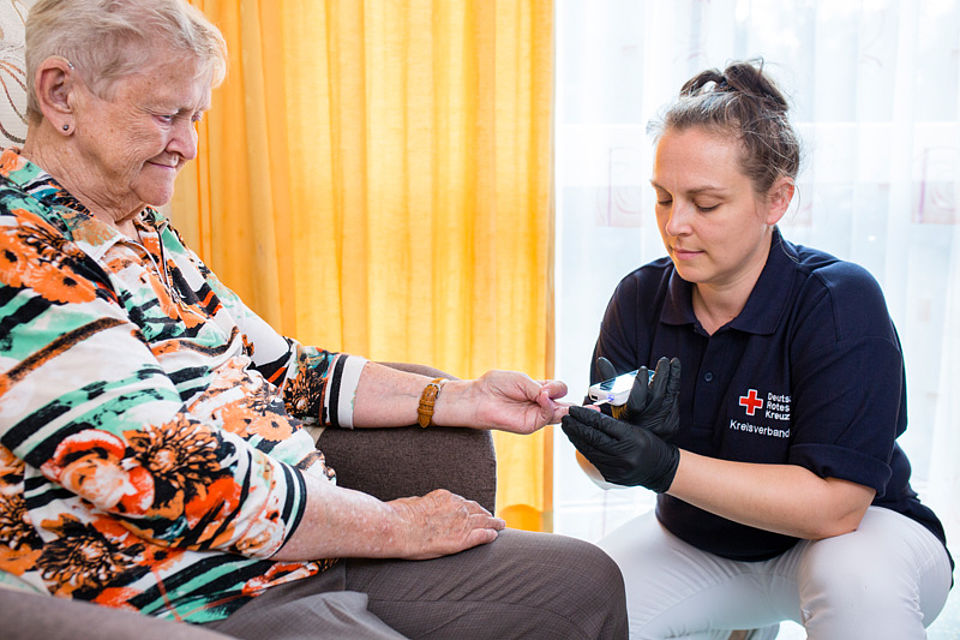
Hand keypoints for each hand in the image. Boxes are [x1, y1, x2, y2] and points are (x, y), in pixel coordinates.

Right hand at [386, 489, 505, 558]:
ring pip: (484, 520)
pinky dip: (490, 534)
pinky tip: (495, 536)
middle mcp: (457, 507)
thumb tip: (419, 505)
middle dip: (484, 513)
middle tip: (492, 517)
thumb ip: (421, 504)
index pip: (462, 502)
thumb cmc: (399, 516)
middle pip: (476, 509)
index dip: (469, 507)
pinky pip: (483, 535)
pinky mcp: (463, 538)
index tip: (473, 510)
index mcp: (444, 497)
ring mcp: (462, 521)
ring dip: (494, 522)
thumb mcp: (411, 503)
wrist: (399, 528)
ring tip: (501, 525)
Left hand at [450, 370, 569, 433]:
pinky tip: (542, 397)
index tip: (554, 387)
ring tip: (551, 397)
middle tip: (588, 406)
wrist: (479, 397)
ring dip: (564, 407)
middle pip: (566, 406)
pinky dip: (548, 407)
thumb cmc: (496, 385)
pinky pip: (547, 417)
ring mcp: (536, 415)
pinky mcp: (530, 425)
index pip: (560, 391)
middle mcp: (540, 404)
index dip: (561, 389)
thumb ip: (540, 389)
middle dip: (579, 408)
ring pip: (560, 414)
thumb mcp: (523, 380)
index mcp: (540, 391)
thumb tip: (552, 397)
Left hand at [561, 407, 678, 491]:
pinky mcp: (611, 477)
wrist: (660, 469)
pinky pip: (593, 460)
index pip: (602, 425)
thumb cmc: (649, 444)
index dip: (585, 416)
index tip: (575, 410)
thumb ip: (613, 424)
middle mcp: (624, 455)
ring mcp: (617, 468)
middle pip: (592, 438)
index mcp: (632, 439)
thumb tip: (589, 415)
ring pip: (589, 450)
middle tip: (566, 417)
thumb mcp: (636, 429)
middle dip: (575, 427)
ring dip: (576, 438)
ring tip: (568, 428)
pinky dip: (584, 449)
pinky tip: (578, 441)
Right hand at [598, 356, 680, 438]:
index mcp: (627, 418)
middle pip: (657, 397)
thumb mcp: (613, 398)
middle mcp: (644, 425)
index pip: (636, 402)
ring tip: (673, 362)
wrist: (638, 438)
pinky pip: (674, 403)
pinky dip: (674, 388)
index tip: (642, 368)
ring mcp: (660, 427)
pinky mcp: (671, 425)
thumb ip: (609, 378)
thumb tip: (601, 360)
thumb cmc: (623, 412)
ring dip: (673, 378)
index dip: (639, 385)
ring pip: (669, 398)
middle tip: (663, 360)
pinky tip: (674, 376)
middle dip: (662, 376)